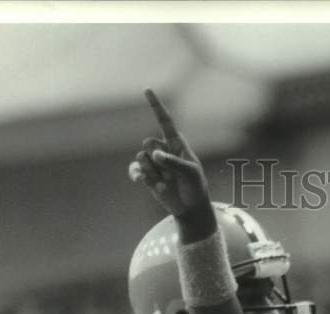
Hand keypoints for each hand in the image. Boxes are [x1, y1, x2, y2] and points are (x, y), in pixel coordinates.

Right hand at [128, 89, 210, 221]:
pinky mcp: (145, 174)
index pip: (165, 122)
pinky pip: (134, 169)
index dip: (156, 106)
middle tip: (172, 174)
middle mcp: (162, 149)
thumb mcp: (190, 174)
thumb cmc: (195, 187)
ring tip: (167, 181)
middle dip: (158, 159)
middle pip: (148, 142)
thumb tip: (155, 155)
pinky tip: (143, 182)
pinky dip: (139, 176)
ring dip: (153, 172)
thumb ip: (174, 163)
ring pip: (141, 158)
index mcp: (176, 144)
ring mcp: (153, 162)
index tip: (148, 90)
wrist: (189, 207)